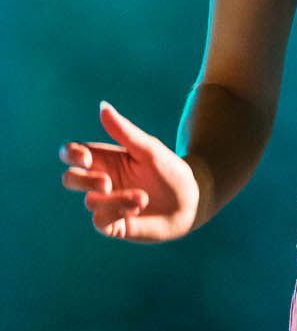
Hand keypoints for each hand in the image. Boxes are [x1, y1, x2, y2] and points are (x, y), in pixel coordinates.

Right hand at [59, 100, 201, 241]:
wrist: (191, 202)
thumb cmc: (170, 170)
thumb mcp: (149, 149)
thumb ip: (124, 131)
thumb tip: (102, 106)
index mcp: (106, 158)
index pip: (73, 154)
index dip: (71, 154)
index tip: (86, 158)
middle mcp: (102, 181)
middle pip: (70, 178)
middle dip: (82, 180)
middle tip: (107, 183)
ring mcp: (106, 203)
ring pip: (90, 201)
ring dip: (116, 199)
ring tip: (143, 198)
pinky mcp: (113, 223)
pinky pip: (99, 220)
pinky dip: (118, 213)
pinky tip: (138, 208)